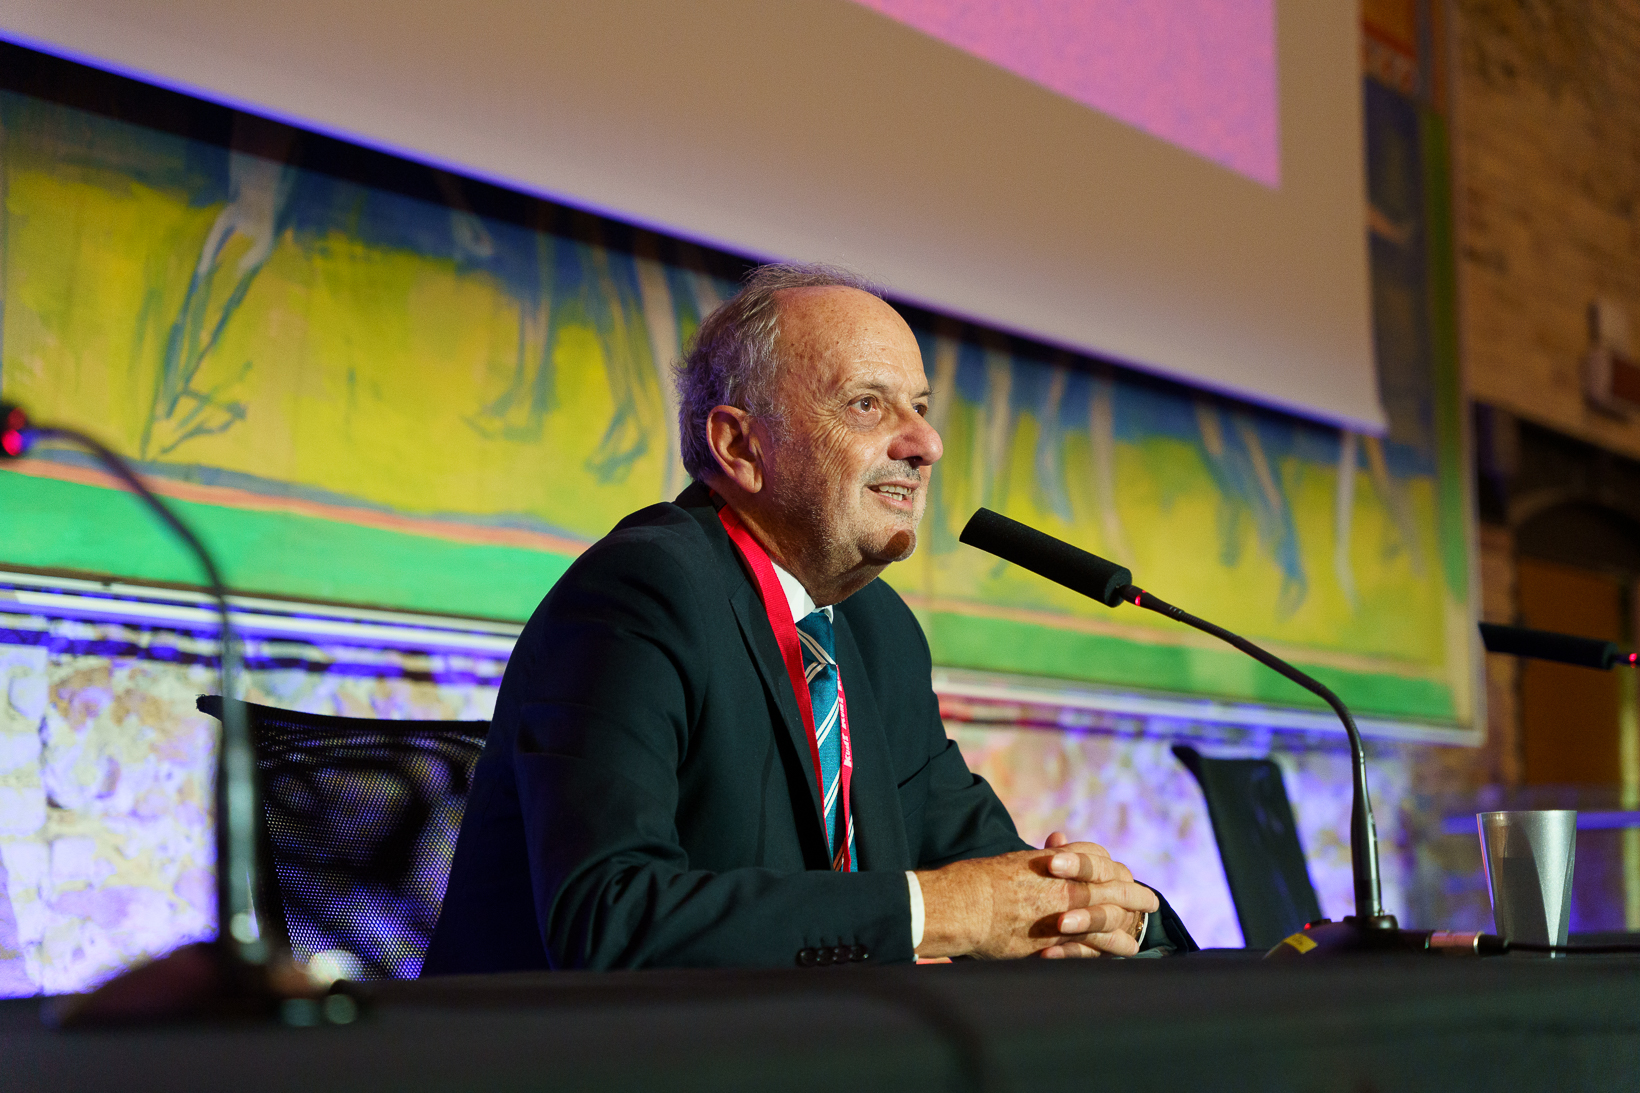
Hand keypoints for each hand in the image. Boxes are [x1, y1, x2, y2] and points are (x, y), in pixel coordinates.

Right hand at [913, 832, 1157, 959]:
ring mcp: (1068, 910)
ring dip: (1130, 921)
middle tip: (1150, 901)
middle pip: (1114, 884)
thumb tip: (1058, 841)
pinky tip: (1126, 948)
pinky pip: (1098, 942)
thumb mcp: (1018, 862)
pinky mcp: (1061, 937)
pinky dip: (1114, 945)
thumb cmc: (983, 882)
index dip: (1111, 867)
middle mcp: (1068, 882)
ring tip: (1142, 932)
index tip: (1121, 871)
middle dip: (1134, 894)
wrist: (966, 904)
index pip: (1097, 859)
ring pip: (1112, 914)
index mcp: (1057, 862)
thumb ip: (1041, 856)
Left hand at [1036, 831, 1157, 958]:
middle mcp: (1123, 897)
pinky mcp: (1107, 950)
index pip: (1100, 864)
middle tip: (1058, 894)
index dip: (1078, 863)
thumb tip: (1057, 838)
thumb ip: (1064, 854)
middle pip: (1114, 892)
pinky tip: (1047, 953)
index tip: (1050, 864)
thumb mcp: (1071, 870)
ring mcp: (1118, 925)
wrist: (1093, 921)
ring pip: (1107, 921)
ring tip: (1059, 924)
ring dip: (1085, 922)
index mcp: (1115, 873)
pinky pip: (1091, 952)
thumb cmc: (1074, 887)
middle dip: (1085, 894)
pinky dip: (1069, 952)